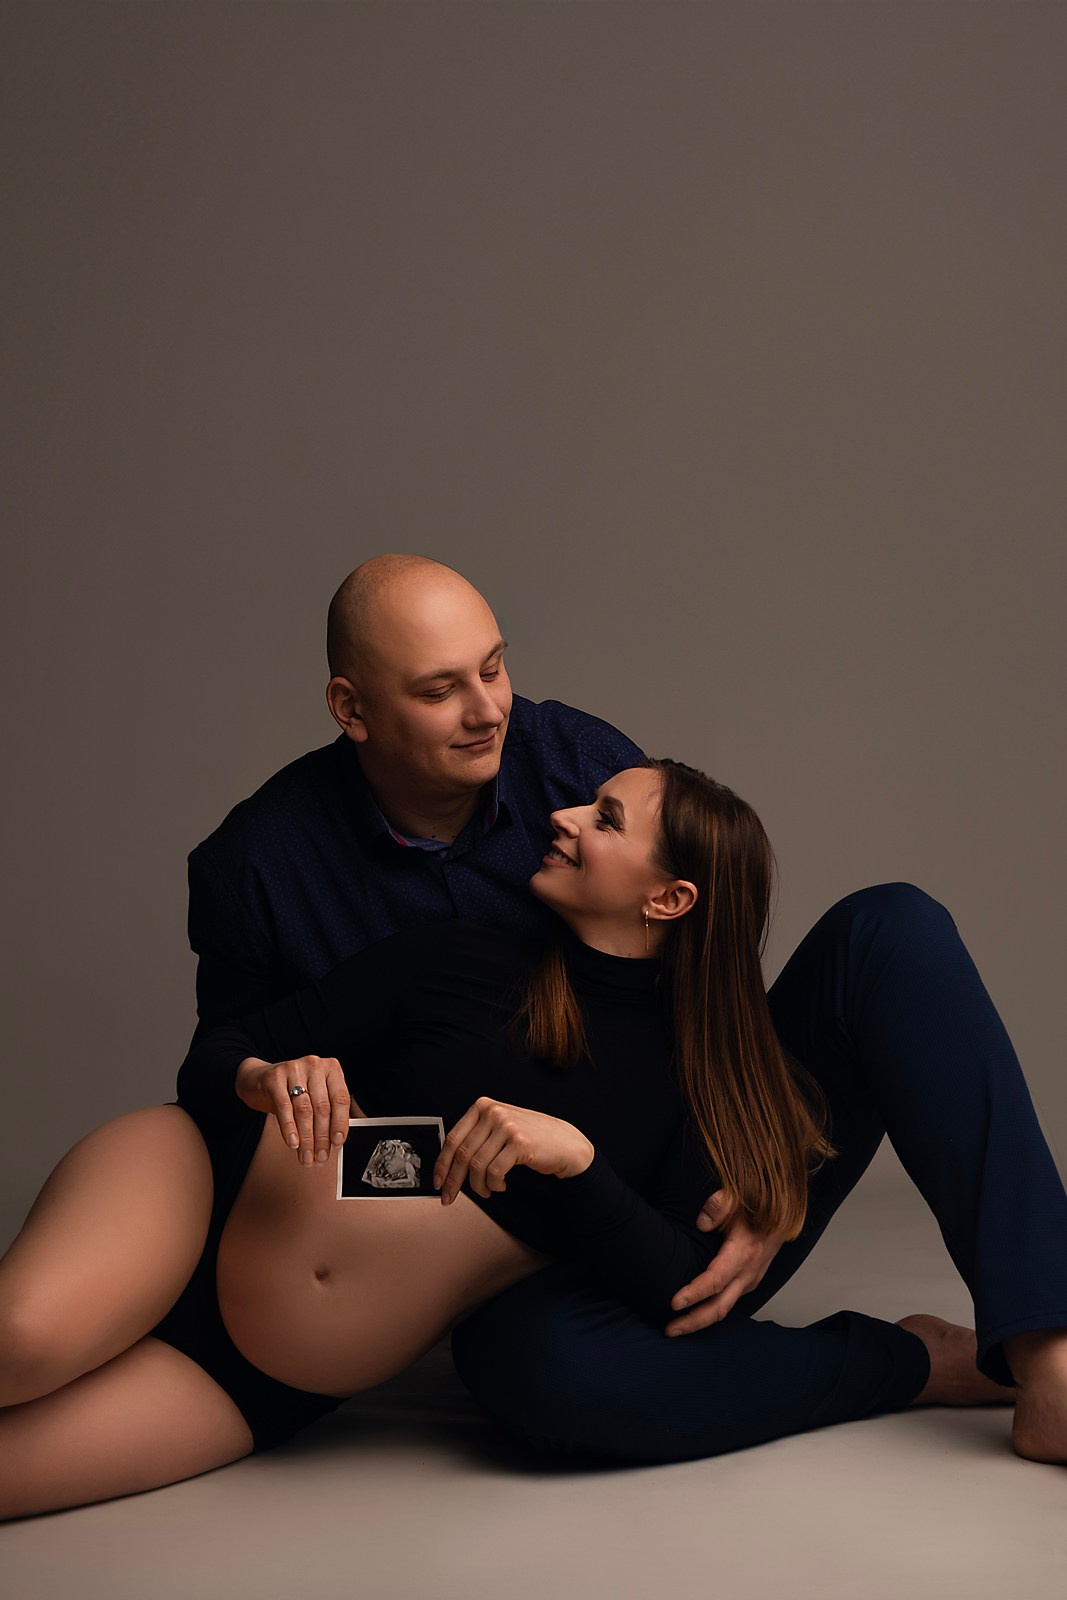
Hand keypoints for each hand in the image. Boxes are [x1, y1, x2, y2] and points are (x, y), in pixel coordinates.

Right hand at [235, 1055, 352, 1167]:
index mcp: (331, 1068)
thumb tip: (333, 1143)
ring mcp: (294, 1069)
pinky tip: (293, 1143)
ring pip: (304, 1110)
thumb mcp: (313, 1096)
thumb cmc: (292, 1089)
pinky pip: (284, 1107)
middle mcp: (314, 1065)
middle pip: (322, 1107)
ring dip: (306, 1138)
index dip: (340, 1123)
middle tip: (320, 1156)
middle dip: (322, 1137)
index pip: (340, 1098)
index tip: (338, 1143)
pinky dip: (289, 1128)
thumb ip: (325, 1113)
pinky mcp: (275, 1077)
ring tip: (306, 1155)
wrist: (260, 1079)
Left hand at [434, 1097, 593, 1203]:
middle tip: (449, 1198)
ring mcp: (507, 1126)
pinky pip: (495, 1172)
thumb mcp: (499, 1129)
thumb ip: (477, 1137)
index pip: (452, 1138)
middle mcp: (493, 1112)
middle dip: (454, 1181)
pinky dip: (495, 1184)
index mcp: (483, 1106)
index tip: (438, 1182)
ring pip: (477, 1165)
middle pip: (462, 1154)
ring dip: (479, 1186)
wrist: (565, 1142)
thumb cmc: (530, 1138)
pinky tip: (502, 1185)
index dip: (442, 1164)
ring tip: (487, 1190)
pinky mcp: (520, 1143)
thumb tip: (448, 1165)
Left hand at [664, 1189, 784, 1335]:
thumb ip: (718, 1206)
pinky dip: (710, 1312)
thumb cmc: (756, 1208)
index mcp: (743, 1253)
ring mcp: (749, 1281)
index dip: (694, 1293)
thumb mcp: (737, 1198)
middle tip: (670, 1330)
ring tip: (676, 1328)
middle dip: (693, 1321)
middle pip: (719, 1307)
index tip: (674, 1303)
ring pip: (724, 1309)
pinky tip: (694, 1314)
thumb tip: (701, 1223)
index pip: (715, 1280)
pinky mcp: (747, 1284)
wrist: (782, 1217)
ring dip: (700, 1320)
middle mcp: (748, 1273)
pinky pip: (728, 1302)